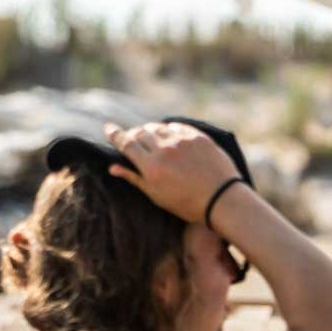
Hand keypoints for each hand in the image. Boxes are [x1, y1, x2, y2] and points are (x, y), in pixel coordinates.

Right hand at [102, 121, 239, 224]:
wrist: (222, 199)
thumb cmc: (187, 204)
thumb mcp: (157, 196)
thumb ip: (135, 178)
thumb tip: (113, 167)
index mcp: (151, 167)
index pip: (126, 143)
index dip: (115, 134)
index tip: (108, 128)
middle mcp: (165, 150)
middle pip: (140, 133)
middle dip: (134, 135)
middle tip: (134, 139)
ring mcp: (182, 141)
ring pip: (158, 127)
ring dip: (151, 131)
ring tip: (152, 139)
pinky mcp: (198, 137)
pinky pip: (177, 126)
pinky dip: (169, 130)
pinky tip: (170, 136)